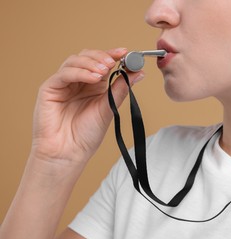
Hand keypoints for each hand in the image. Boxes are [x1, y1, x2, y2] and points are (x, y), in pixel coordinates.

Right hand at [31, 48, 143, 166]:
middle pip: (87, 57)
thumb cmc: (86, 135)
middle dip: (102, 56)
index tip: (126, 52)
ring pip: (75, 61)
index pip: (102, 63)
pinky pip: (64, 74)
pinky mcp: (50, 88)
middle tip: (114, 61)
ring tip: (104, 70)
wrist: (69, 153)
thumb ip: (120, 89)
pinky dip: (80, 73)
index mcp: (93, 85)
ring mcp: (63, 84)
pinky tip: (93, 78)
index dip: (113, 55)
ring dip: (91, 63)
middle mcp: (78, 82)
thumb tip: (139, 73)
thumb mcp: (108, 108)